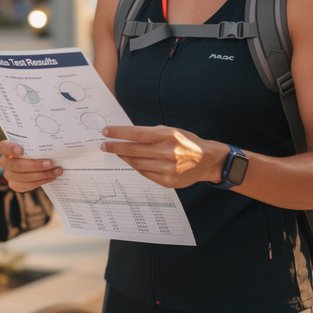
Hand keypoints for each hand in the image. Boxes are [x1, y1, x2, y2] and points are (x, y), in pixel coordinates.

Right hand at [0, 140, 61, 191]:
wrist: (31, 163)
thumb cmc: (32, 149)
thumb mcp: (32, 144)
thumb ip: (36, 143)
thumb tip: (53, 144)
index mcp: (6, 148)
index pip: (3, 147)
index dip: (11, 149)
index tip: (21, 150)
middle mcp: (4, 162)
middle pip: (17, 165)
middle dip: (36, 165)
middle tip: (51, 163)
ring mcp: (8, 174)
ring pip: (24, 177)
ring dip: (43, 174)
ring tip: (56, 171)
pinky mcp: (14, 185)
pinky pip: (27, 185)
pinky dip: (41, 181)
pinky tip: (51, 177)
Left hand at [100, 125, 219, 188]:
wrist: (208, 161)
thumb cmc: (188, 142)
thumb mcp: (172, 131)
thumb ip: (151, 134)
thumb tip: (127, 136)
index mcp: (169, 136)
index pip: (137, 133)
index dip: (119, 133)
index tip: (106, 132)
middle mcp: (168, 152)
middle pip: (133, 150)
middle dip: (115, 147)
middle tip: (104, 145)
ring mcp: (167, 169)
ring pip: (137, 163)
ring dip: (124, 158)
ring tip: (117, 153)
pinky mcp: (167, 182)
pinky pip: (145, 173)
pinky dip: (136, 167)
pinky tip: (131, 162)